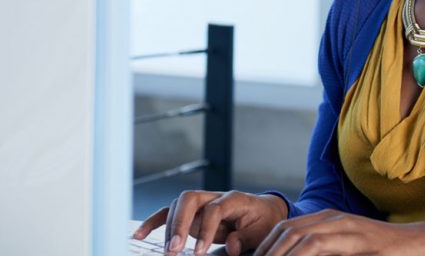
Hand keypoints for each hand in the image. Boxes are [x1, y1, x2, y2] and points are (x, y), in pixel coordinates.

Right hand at [132, 190, 287, 255]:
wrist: (265, 212)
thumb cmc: (263, 221)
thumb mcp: (262, 231)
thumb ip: (246, 238)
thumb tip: (230, 245)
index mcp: (234, 198)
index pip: (214, 209)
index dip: (205, 229)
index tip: (198, 251)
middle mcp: (214, 196)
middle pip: (190, 199)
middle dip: (179, 223)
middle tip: (175, 249)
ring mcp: (202, 202)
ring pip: (177, 206)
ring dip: (168, 227)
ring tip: (166, 251)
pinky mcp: (192, 212)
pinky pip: (169, 213)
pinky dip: (154, 222)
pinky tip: (139, 235)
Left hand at [253, 208, 424, 255]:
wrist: (415, 246)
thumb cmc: (380, 254)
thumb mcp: (345, 254)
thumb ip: (324, 255)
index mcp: (325, 221)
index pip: (285, 230)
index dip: (265, 248)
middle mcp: (329, 217)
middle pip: (285, 231)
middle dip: (265, 252)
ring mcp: (341, 224)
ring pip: (296, 235)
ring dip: (277, 254)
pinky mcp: (352, 234)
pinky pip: (316, 244)